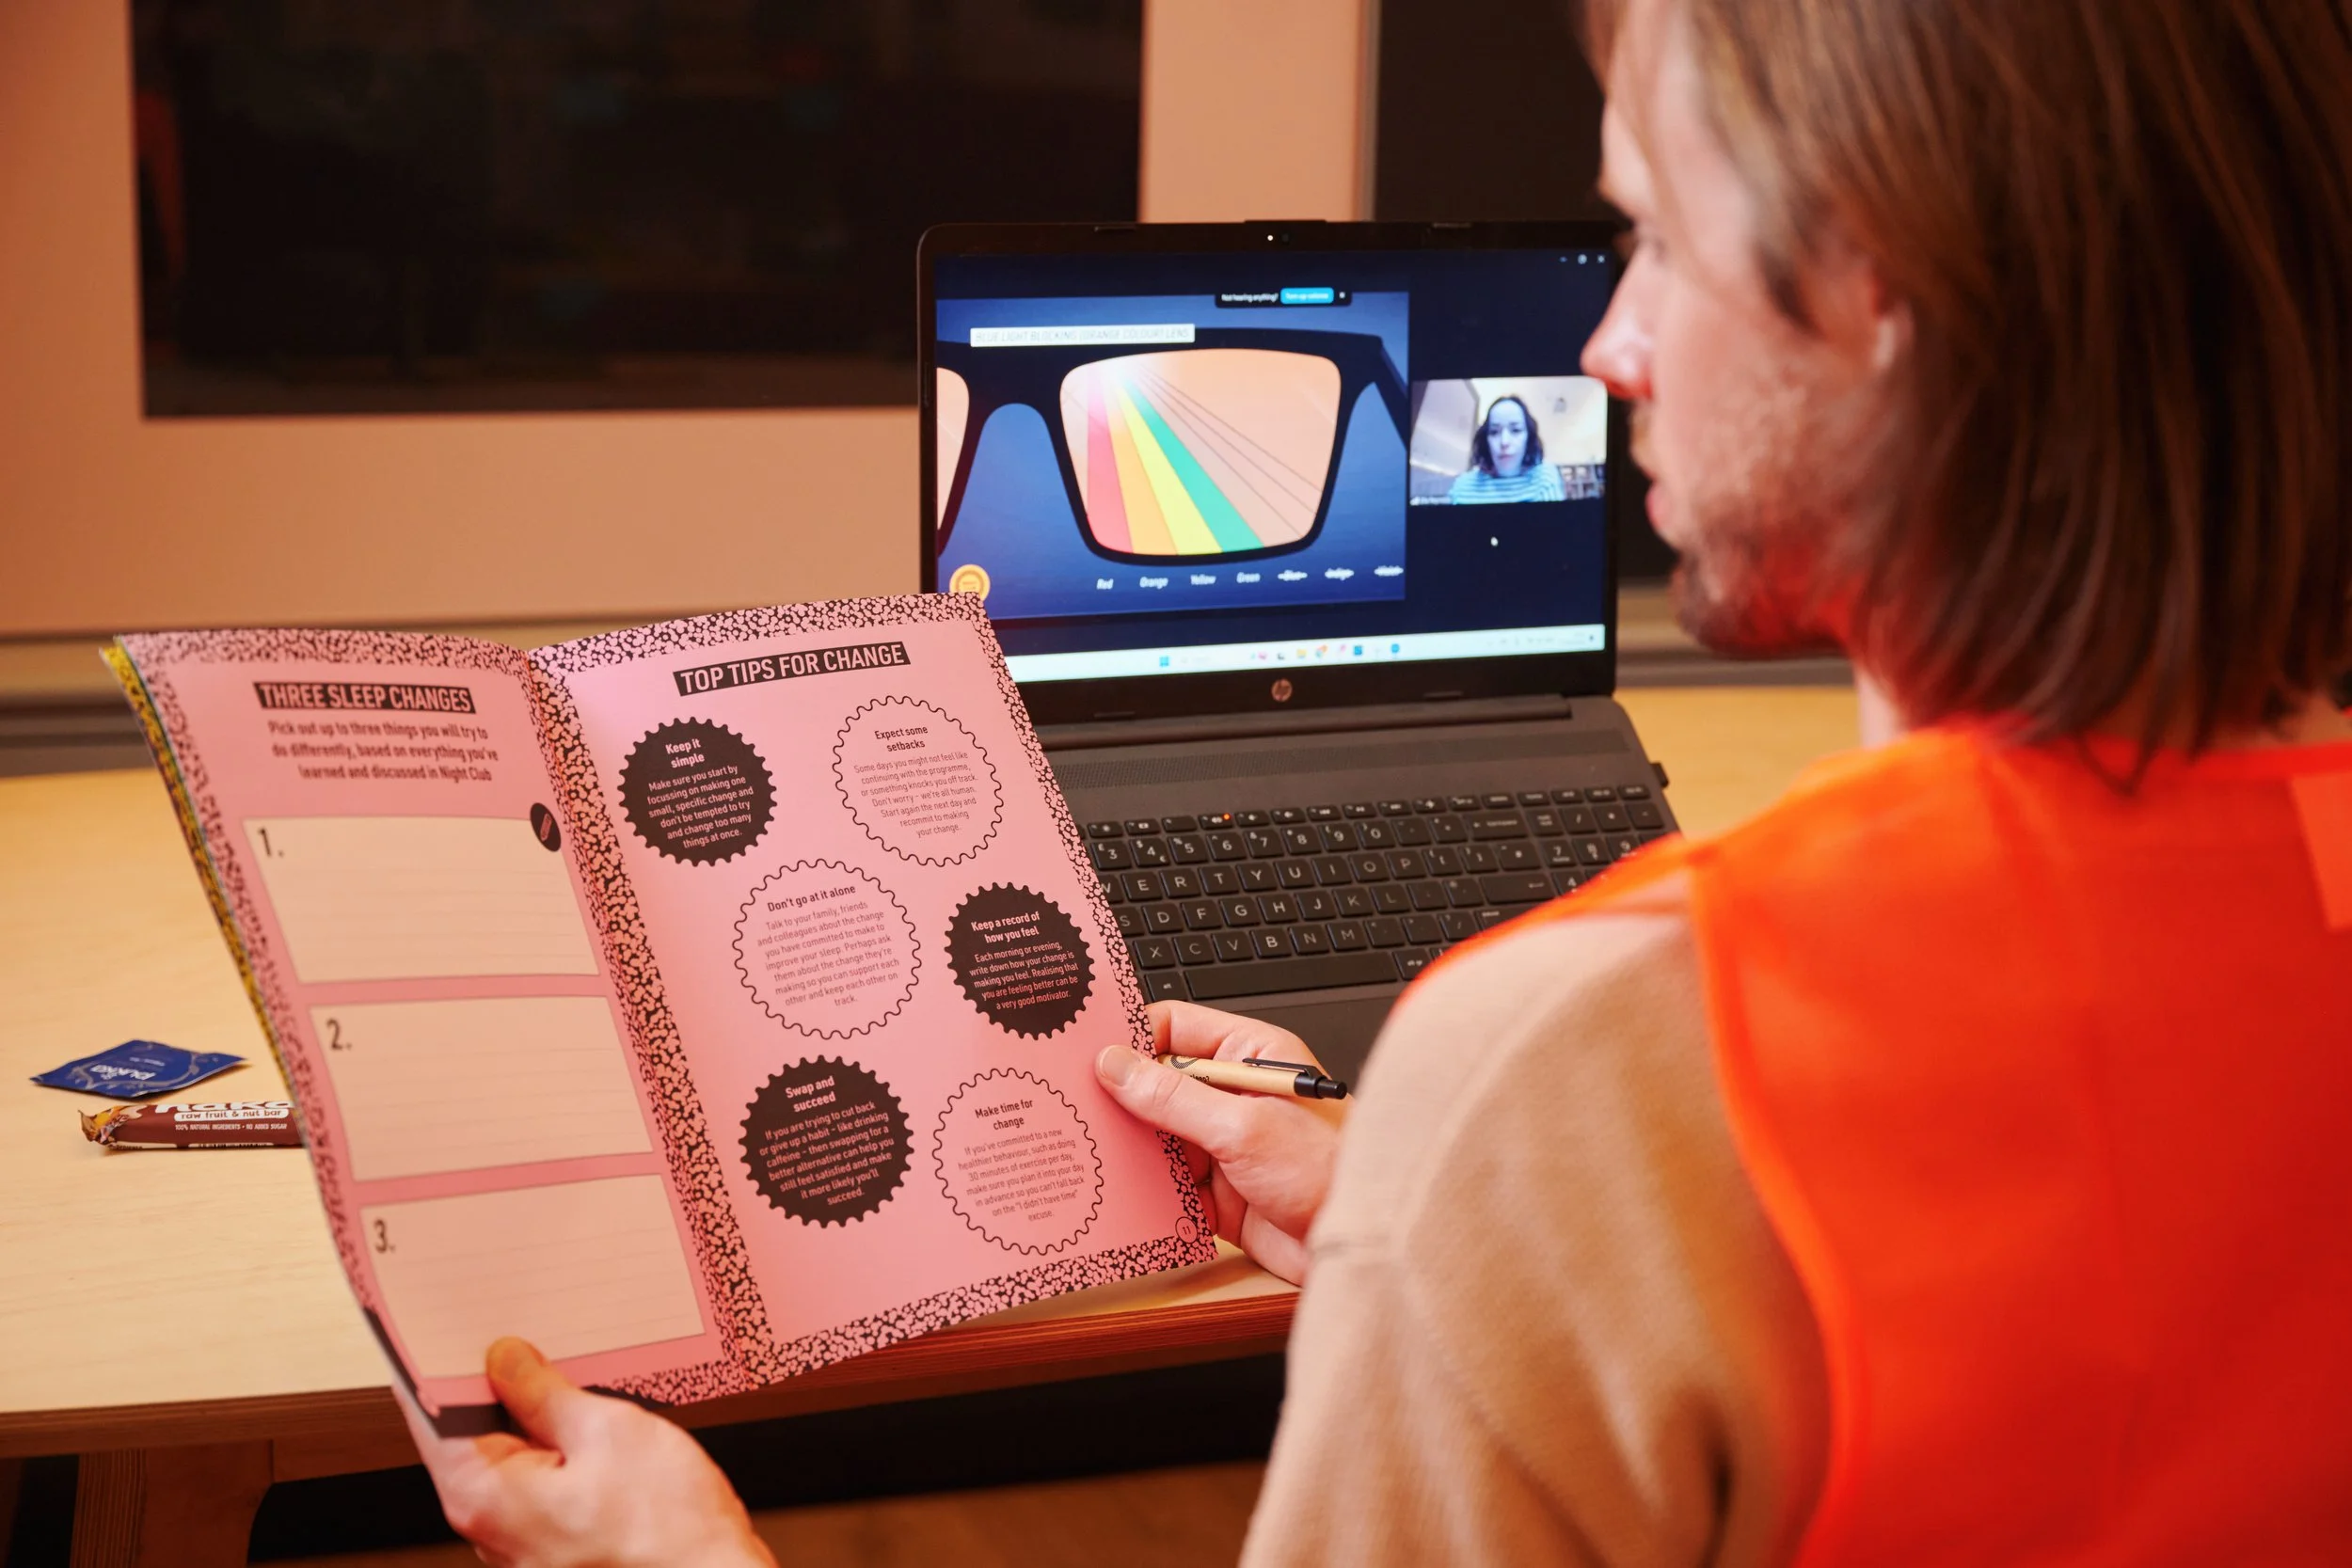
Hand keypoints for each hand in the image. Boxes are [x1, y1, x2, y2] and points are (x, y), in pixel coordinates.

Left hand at [397, 1338, 773, 1567]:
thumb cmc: (667, 1534)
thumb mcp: (608, 1432)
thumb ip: (544, 1393)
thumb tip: (504, 1361)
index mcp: (484, 1496)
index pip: (431, 1413)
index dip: (437, 1361)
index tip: (445, 1321)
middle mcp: (490, 1527)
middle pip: (467, 1434)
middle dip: (491, 1381)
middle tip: (521, 1328)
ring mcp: (522, 1541)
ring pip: (507, 1457)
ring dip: (529, 1414)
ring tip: (567, 1372)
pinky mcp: (553, 1545)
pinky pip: (536, 1482)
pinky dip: (552, 1446)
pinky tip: (585, 1419)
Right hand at [1094, 1001, 1344, 1283]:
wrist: (1363, 1243)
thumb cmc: (1333, 1171)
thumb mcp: (1244, 1126)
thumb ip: (1175, 1096)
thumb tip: (1117, 1065)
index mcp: (1248, 1055)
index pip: (1174, 1028)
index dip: (1129, 1037)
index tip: (1085, 1052)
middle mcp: (1233, 1095)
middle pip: (1157, 1085)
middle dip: (1118, 1099)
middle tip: (1071, 1105)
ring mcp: (1223, 1144)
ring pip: (1156, 1137)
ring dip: (1127, 1149)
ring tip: (1085, 1151)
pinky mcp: (1217, 1193)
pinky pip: (1166, 1185)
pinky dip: (1143, 1192)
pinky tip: (1115, 1195)